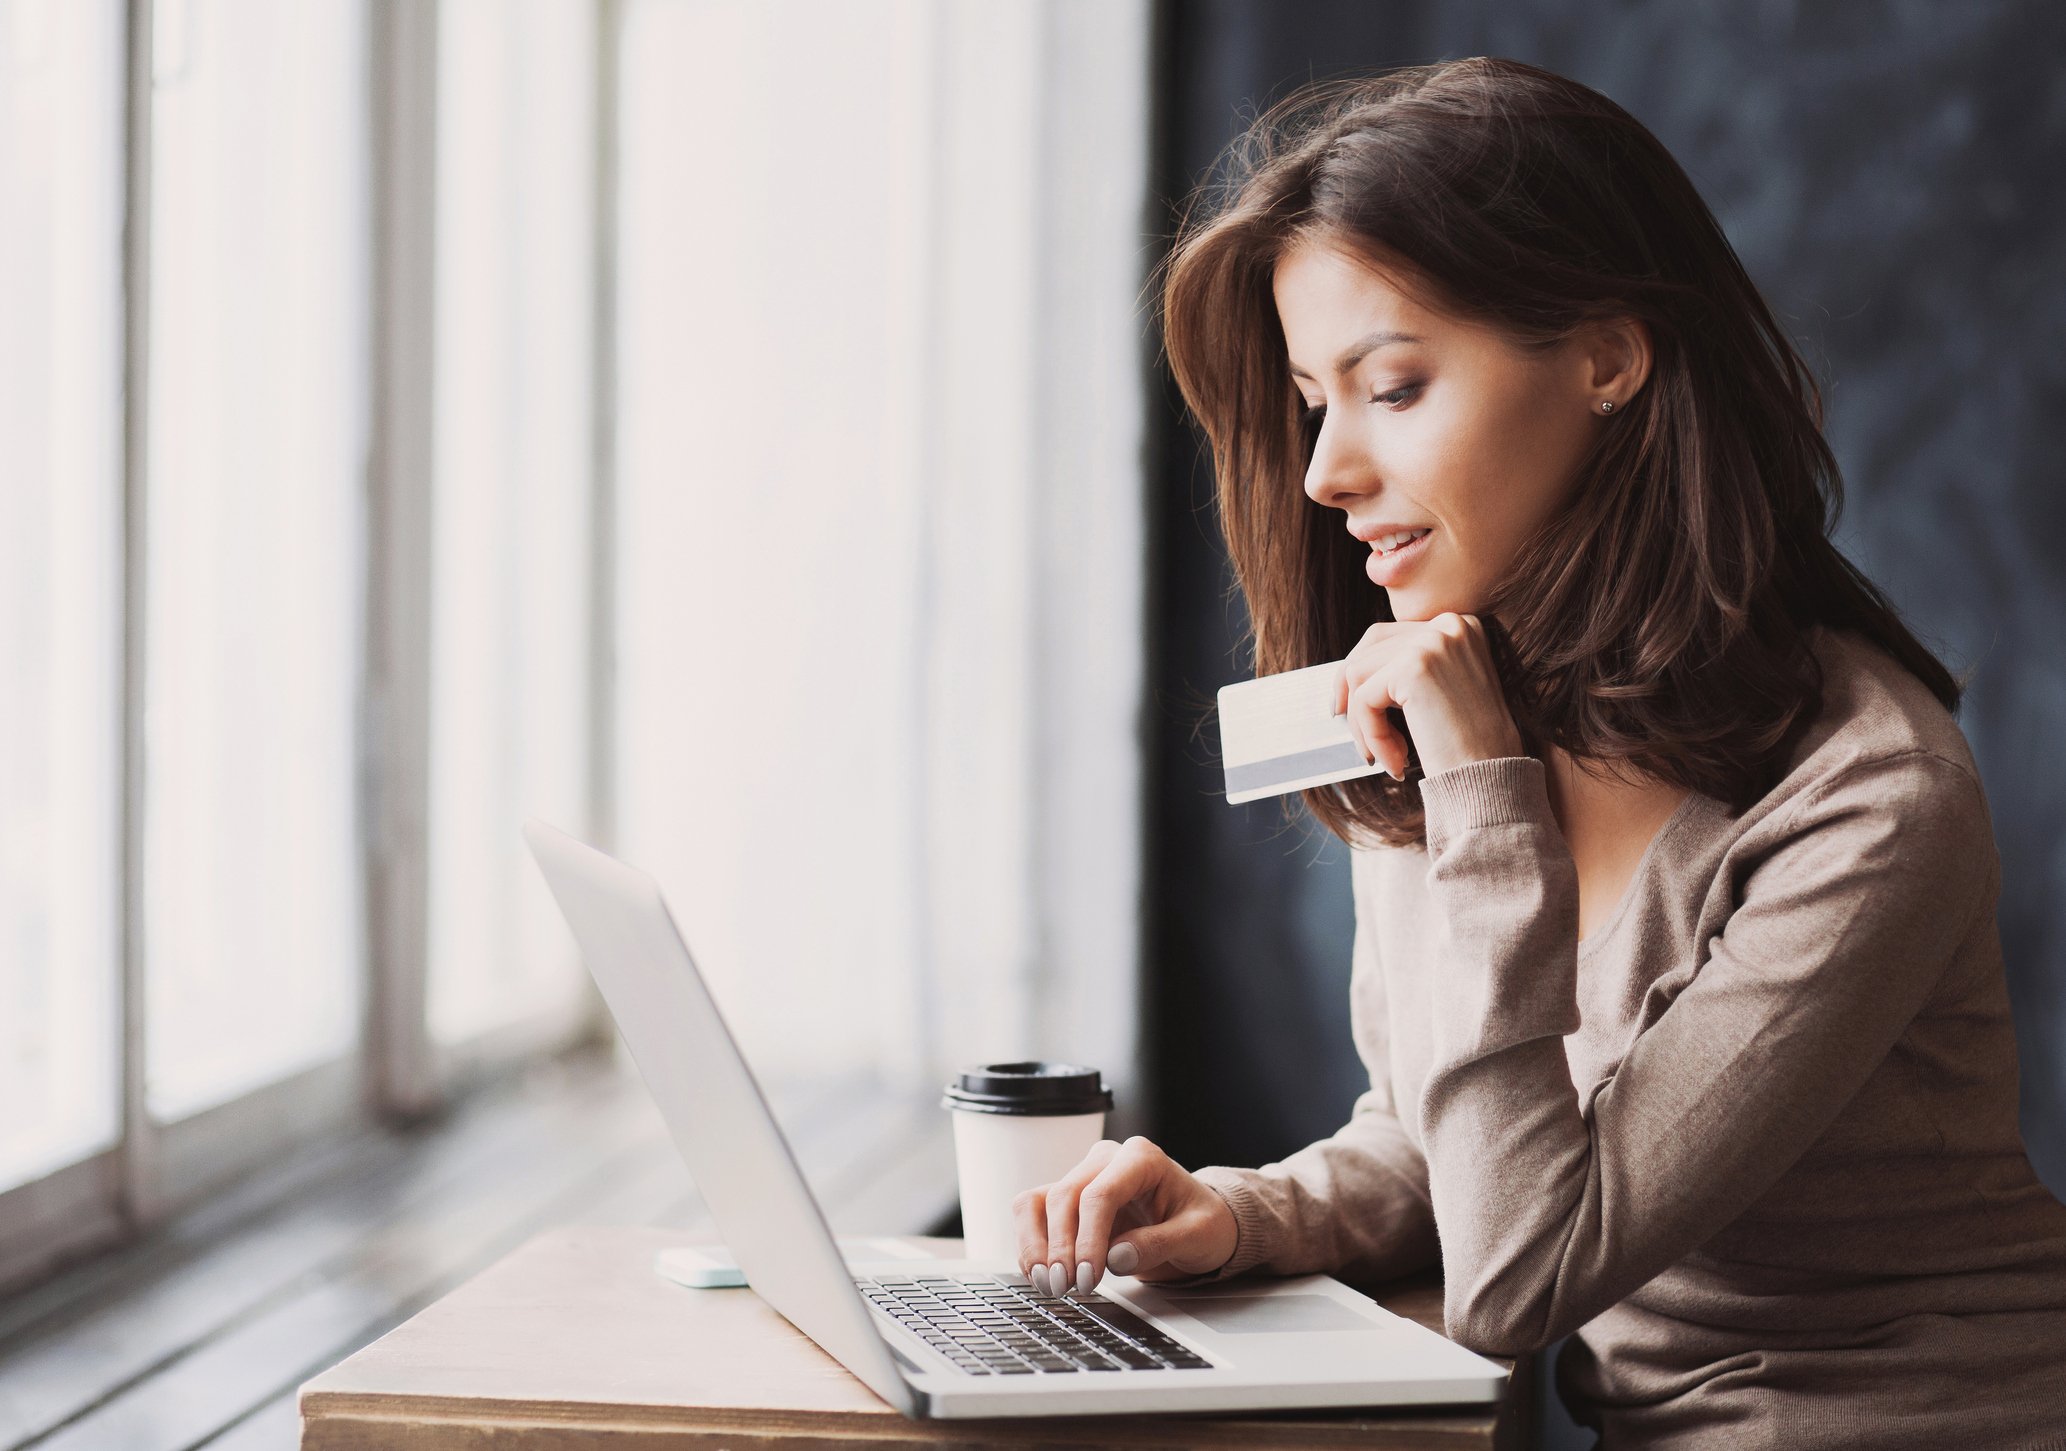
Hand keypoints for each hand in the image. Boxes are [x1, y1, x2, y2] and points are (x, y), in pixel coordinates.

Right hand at [1011, 1136, 1237, 1296]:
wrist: (1198, 1224)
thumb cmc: (1203, 1223)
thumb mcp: (1198, 1235)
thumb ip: (1159, 1243)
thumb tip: (1115, 1258)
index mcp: (1141, 1158)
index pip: (1100, 1194)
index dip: (1088, 1238)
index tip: (1088, 1278)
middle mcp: (1105, 1161)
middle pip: (1064, 1197)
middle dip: (1060, 1247)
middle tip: (1066, 1288)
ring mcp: (1083, 1177)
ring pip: (1038, 1202)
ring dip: (1035, 1245)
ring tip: (1047, 1284)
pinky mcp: (1069, 1201)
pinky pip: (1035, 1216)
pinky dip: (1031, 1247)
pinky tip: (1042, 1276)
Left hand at [1332, 612, 1524, 778]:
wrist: (1494, 778)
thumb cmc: (1471, 745)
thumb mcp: (1443, 690)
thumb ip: (1409, 668)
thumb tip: (1351, 669)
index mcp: (1460, 625)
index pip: (1388, 636)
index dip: (1361, 669)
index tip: (1348, 702)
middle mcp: (1449, 625)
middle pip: (1369, 648)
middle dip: (1352, 692)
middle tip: (1344, 723)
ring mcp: (1431, 642)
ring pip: (1359, 675)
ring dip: (1364, 723)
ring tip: (1387, 756)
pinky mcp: (1413, 668)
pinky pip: (1364, 700)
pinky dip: (1371, 735)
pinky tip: (1396, 761)